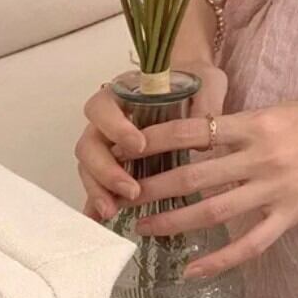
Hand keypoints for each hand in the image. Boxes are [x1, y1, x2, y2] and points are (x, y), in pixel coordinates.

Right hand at [76, 59, 227, 221]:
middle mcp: (108, 117)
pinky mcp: (115, 160)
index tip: (139, 145)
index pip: (103, 107)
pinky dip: (97, 198)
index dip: (116, 127)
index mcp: (123, 92)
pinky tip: (101, 219)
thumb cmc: (198, 79)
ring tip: (114, 211)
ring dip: (99, 189)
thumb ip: (206, 100)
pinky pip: (99, 180)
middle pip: (89, 143)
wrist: (196, 82)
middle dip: (105, 170)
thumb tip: (204, 131)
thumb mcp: (208, 81)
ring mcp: (108, 140)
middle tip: (131, 190)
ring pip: (89, 165)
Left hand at [107, 69, 297, 279]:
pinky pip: (251, 243)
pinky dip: (220, 261)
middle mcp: (262, 155)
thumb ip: (239, 125)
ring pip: (214, 211)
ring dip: (174, 223)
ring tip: (144, 229)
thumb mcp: (276, 109)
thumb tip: (197, 136)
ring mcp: (277, 187)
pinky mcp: (292, 212)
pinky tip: (193, 271)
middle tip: (122, 196)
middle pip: (194, 176)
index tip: (128, 148)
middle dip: (153, 188)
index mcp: (256, 123)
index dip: (157, 141)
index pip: (194, 131)